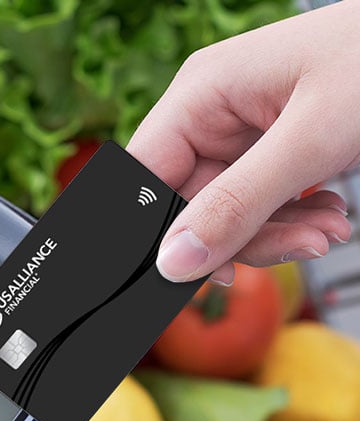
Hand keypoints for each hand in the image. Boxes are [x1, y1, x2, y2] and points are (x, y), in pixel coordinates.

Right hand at [128, 0, 357, 285]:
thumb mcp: (310, 140)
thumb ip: (238, 205)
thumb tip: (173, 263)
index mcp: (200, 95)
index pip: (144, 180)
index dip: (157, 232)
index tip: (187, 272)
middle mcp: (210, 116)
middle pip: (190, 207)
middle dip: (243, 238)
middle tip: (301, 247)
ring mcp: (239, 136)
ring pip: (227, 216)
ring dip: (276, 235)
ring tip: (328, 230)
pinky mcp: (267, 154)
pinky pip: (257, 208)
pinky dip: (292, 223)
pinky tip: (327, 216)